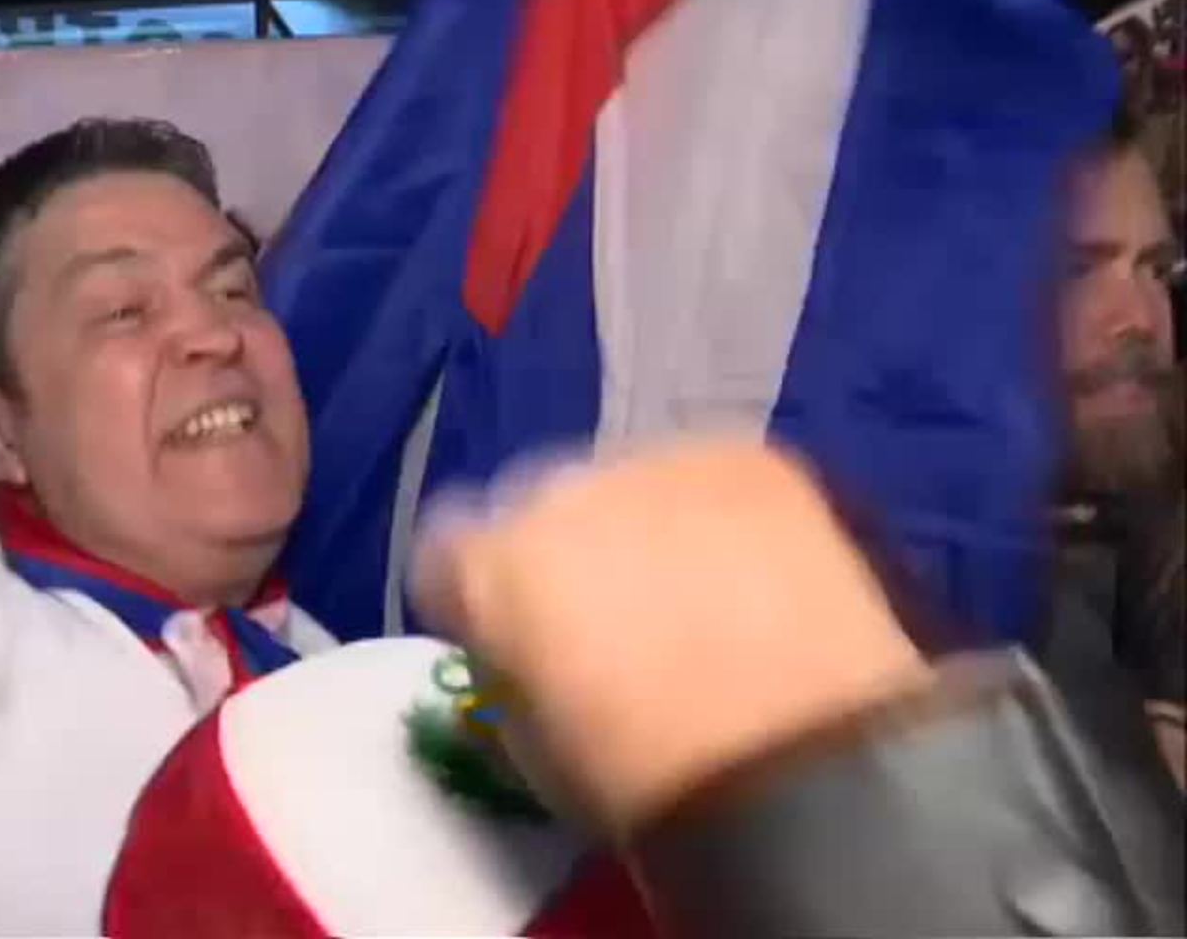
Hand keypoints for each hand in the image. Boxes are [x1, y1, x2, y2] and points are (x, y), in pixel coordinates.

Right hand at [414, 437, 932, 836]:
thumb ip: (513, 673)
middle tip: (618, 622)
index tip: (511, 637)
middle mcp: (553, 493)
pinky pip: (709, 474)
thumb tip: (529, 655)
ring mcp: (653, 464)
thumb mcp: (536, 748)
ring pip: (626, 481)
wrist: (794, 758)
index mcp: (484, 569)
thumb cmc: (646, 784)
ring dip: (646, 526)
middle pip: (537, 504)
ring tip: (701, 595)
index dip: (477, 595)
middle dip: (566, 551)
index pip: (446, 553)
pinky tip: (757, 572)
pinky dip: (722, 515)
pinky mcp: (743, 456)